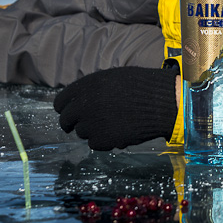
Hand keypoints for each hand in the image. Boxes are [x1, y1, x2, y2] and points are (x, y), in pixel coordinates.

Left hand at [54, 66, 178, 150]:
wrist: (162, 102)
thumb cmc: (141, 86)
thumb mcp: (113, 78)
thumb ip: (92, 89)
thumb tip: (79, 101)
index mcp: (85, 86)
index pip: (60, 102)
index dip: (65, 109)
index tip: (72, 113)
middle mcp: (84, 104)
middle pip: (66, 120)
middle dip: (73, 124)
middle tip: (86, 125)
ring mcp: (92, 123)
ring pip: (81, 133)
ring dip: (92, 131)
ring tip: (111, 125)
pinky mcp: (103, 139)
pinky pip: (94, 144)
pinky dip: (104, 141)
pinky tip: (117, 133)